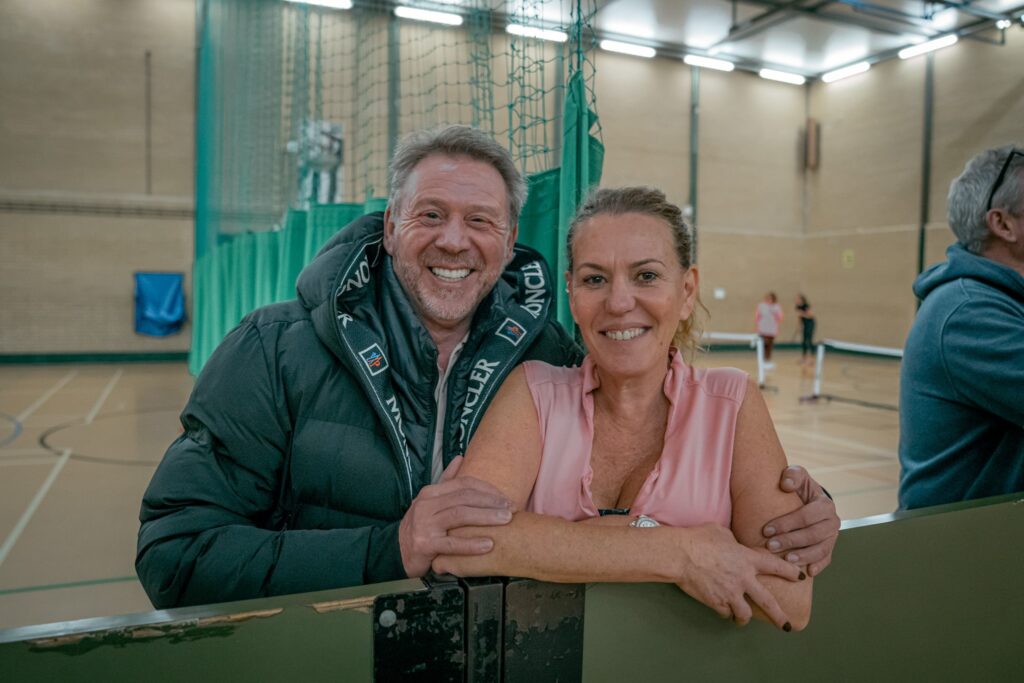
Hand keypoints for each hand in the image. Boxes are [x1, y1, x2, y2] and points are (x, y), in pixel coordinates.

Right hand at [398, 456, 513, 577]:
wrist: (398, 551)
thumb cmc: (421, 526)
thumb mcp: (430, 501)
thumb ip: (447, 480)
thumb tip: (460, 457)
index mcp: (431, 492)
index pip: (464, 484)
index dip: (487, 489)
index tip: (505, 497)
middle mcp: (426, 504)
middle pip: (464, 498)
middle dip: (491, 502)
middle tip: (512, 508)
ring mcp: (424, 524)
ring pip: (460, 516)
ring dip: (486, 517)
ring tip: (506, 520)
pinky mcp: (425, 544)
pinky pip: (452, 543)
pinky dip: (472, 544)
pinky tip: (489, 544)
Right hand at [676, 524, 804, 630]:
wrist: (680, 554)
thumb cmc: (698, 538)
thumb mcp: (721, 532)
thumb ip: (732, 542)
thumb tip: (732, 545)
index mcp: (747, 559)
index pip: (776, 566)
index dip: (790, 572)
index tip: (800, 577)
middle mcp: (743, 578)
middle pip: (767, 602)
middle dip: (779, 616)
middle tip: (787, 626)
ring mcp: (730, 593)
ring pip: (744, 614)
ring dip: (744, 618)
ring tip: (742, 620)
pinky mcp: (716, 602)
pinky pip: (724, 612)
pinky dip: (724, 611)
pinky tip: (721, 609)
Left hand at [762, 465, 839, 576]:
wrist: (808, 499)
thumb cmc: (798, 487)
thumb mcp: (796, 475)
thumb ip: (792, 475)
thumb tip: (786, 485)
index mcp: (825, 504)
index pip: (806, 516)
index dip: (786, 523)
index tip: (766, 530)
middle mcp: (832, 521)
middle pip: (813, 534)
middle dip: (791, 541)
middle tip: (770, 546)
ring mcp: (832, 536)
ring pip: (821, 549)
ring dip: (804, 556)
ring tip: (787, 560)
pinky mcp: (830, 547)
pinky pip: (827, 558)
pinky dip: (819, 566)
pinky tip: (808, 572)